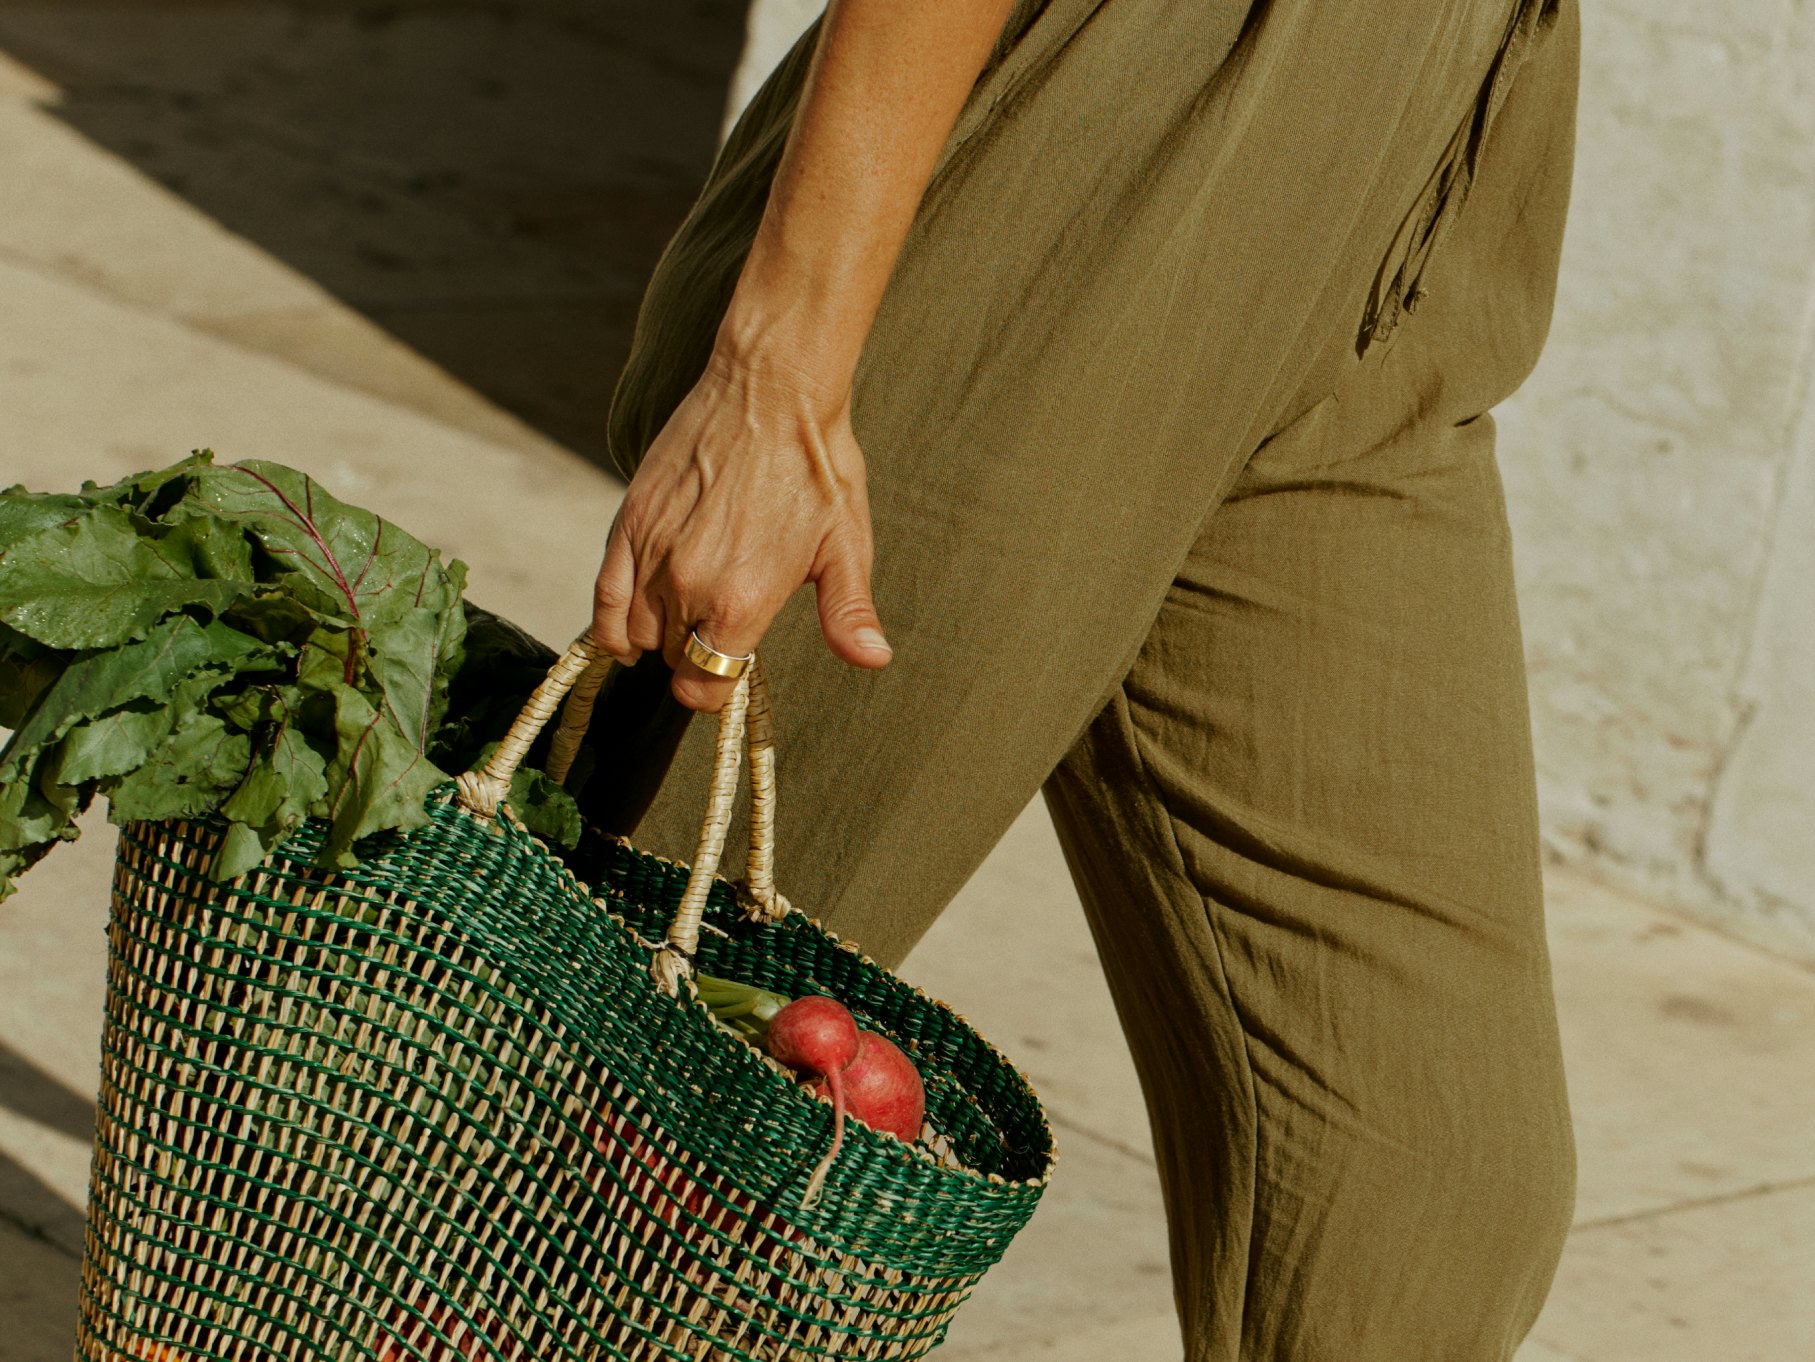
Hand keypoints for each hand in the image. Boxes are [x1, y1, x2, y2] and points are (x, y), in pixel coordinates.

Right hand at [591, 349, 892, 711]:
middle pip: (675, 662)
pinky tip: (626, 634)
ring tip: (692, 613)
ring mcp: (651, 553)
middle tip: (725, 626)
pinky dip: (612, 623)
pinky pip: (604, 595)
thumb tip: (873, 660)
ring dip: (663, 634)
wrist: (771, 388)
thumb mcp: (846, 544)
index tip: (735, 669)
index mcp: (741, 602)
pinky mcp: (628, 521)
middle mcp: (688, 585)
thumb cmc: (817, 465)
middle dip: (697, 657)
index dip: (720, 688)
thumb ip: (849, 613)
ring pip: (640, 632)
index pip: (705, 689)